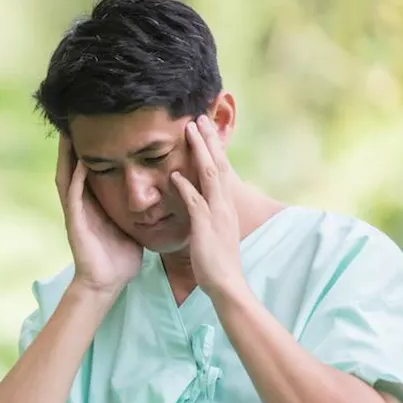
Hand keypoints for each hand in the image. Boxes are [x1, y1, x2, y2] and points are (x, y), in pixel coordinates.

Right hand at [55, 138, 142, 293]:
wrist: (107, 283)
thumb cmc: (119, 258)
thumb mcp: (130, 225)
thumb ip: (135, 208)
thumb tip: (157, 194)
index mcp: (93, 205)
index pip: (88, 171)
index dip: (88, 150)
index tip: (95, 129)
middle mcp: (81, 205)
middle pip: (71, 169)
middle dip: (71, 148)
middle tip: (74, 124)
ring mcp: (76, 214)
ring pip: (66, 179)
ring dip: (66, 158)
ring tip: (68, 136)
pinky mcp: (76, 224)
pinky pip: (74, 197)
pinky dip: (77, 180)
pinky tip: (81, 164)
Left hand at [170, 116, 245, 299]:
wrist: (228, 284)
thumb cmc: (218, 262)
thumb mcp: (214, 232)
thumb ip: (208, 214)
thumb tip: (200, 202)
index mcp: (226, 205)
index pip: (222, 169)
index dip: (213, 149)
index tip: (204, 130)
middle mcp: (224, 205)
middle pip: (219, 164)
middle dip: (208, 140)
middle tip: (199, 117)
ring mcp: (216, 214)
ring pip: (210, 175)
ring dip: (200, 152)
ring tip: (189, 131)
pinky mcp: (205, 227)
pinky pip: (195, 203)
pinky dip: (185, 188)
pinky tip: (175, 175)